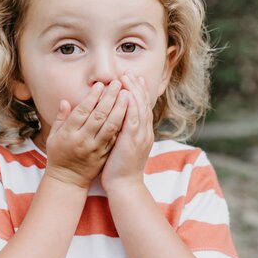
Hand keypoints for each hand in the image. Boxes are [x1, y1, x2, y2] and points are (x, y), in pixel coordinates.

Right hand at [45, 80, 127, 188]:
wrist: (68, 179)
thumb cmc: (59, 154)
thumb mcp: (53, 136)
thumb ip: (60, 119)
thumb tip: (65, 101)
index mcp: (68, 134)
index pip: (82, 111)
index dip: (92, 97)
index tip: (100, 85)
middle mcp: (82, 140)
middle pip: (98, 116)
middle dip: (109, 98)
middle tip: (117, 83)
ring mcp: (95, 148)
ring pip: (110, 126)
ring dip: (120, 109)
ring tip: (127, 94)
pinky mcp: (104, 154)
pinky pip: (115, 137)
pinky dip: (123, 124)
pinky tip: (129, 112)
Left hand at [100, 74, 153, 191]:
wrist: (123, 186)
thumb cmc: (118, 168)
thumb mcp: (120, 145)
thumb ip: (119, 131)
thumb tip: (114, 119)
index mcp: (141, 132)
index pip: (141, 107)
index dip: (137, 92)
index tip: (130, 79)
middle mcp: (144, 131)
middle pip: (143, 103)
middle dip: (136, 86)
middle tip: (129, 72)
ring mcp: (140, 135)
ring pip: (140, 107)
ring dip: (134, 90)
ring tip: (127, 77)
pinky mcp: (133, 140)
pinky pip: (134, 118)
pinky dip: (131, 104)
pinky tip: (126, 93)